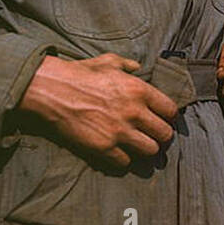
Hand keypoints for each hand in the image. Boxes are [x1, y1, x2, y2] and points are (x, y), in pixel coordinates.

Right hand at [18, 53, 177, 169]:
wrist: (52, 90)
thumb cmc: (79, 74)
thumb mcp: (108, 62)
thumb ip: (127, 65)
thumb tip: (137, 67)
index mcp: (140, 90)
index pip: (171, 111)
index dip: (169, 118)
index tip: (164, 120)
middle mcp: (135, 112)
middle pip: (165, 135)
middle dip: (161, 137)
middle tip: (153, 136)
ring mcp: (120, 132)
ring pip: (151, 151)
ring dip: (145, 150)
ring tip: (138, 146)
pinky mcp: (104, 148)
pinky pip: (126, 162)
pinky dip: (124, 159)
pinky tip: (118, 152)